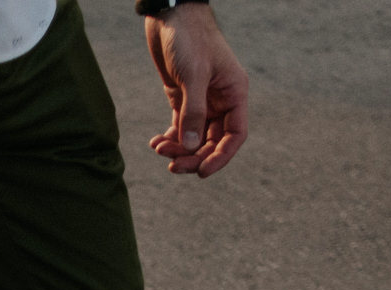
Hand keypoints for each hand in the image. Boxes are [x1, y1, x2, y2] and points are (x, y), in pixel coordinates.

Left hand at [145, 5, 248, 177]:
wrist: (170, 16)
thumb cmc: (189, 38)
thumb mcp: (193, 75)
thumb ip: (193, 111)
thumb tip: (190, 147)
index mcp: (234, 93)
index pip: (234, 135)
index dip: (221, 157)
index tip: (202, 172)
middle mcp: (220, 100)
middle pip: (212, 141)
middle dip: (194, 156)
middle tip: (173, 167)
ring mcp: (201, 100)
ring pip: (194, 136)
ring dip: (179, 149)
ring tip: (159, 150)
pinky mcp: (182, 97)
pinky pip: (180, 126)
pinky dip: (170, 138)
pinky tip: (155, 142)